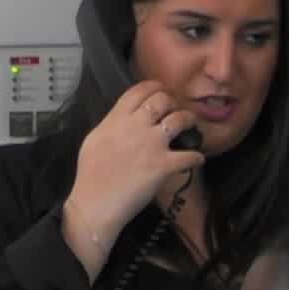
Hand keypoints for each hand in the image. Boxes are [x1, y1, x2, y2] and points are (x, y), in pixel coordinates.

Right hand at [68, 80, 204, 246]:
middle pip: (163, 99)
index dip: (155, 86)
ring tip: (192, 125)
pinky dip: (196, 157)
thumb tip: (123, 119)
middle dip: (172, 101)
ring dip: (189, 120)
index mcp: (117, 118)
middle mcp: (136, 126)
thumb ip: (111, 124)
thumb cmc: (90, 175)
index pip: (139, 90)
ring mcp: (152, 144)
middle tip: (175, 109)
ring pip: (179, 119)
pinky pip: (189, 156)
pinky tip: (197, 159)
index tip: (162, 90)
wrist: (95, 203)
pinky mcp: (163, 165)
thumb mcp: (95, 139)